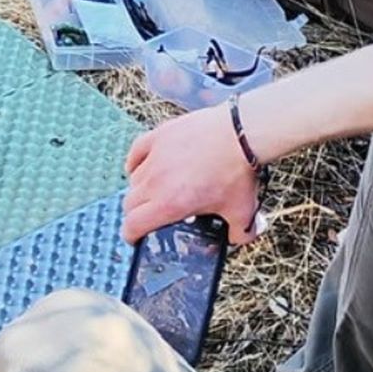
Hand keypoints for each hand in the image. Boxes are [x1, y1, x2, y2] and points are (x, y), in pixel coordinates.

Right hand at [123, 104, 262, 245]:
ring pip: (134, 179)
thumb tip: (238, 238)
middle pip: (130, 203)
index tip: (137, 237)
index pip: (133, 225)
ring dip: (140, 189)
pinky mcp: (158, 136)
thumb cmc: (238, 170)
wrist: (241, 134)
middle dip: (137, 214)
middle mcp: (155, 181)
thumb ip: (239, 232)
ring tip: (155, 190)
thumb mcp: (242, 210)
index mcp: (169, 204)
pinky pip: (136, 151)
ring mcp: (154, 156)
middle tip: (151, 215)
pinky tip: (144, 164)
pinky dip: (136, 162)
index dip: (132, 235)